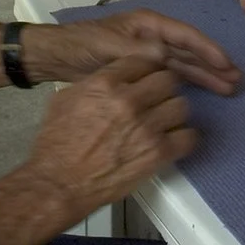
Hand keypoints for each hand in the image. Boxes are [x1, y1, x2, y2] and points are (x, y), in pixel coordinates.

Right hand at [23, 57, 194, 216]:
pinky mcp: (158, 153)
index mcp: (105, 83)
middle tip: (157, 101)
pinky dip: (184, 138)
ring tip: (163, 122)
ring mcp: (146, 127)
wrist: (59, 183)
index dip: (147, 70)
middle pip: (168, 80)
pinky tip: (173, 140)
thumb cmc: (56, 143)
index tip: (147, 80)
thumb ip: (94, 83)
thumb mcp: (66, 98)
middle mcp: (129, 100)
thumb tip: (114, 79)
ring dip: (173, 113)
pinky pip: (189, 136)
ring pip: (181, 105)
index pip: (144, 61)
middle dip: (163, 89)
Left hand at [31, 10, 243, 94]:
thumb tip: (169, 59)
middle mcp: (152, 37)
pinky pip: (170, 76)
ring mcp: (148, 53)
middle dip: (212, 65)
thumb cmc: (83, 45)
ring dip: (204, 76)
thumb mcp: (112, 47)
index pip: (186, 35)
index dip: (208, 49)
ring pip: (182, 65)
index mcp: (148, 24)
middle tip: (236, 81)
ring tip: (227, 88)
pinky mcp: (141, 70)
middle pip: (189, 51)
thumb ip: (141, 52)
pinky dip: (186, 84)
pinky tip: (200, 93)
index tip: (226, 64)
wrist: (57, 57)